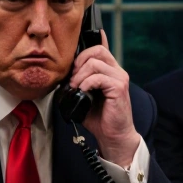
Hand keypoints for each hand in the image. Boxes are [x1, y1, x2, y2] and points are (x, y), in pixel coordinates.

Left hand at [71, 30, 139, 166]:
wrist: (113, 135)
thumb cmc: (99, 117)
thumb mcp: (84, 95)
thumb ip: (78, 82)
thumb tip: (63, 75)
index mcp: (109, 70)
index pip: (100, 47)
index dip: (84, 49)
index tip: (72, 63)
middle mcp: (116, 70)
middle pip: (97, 50)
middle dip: (79, 61)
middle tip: (72, 78)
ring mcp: (119, 78)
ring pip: (96, 62)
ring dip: (80, 74)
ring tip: (75, 87)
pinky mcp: (119, 87)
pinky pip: (99, 77)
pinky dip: (86, 83)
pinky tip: (82, 91)